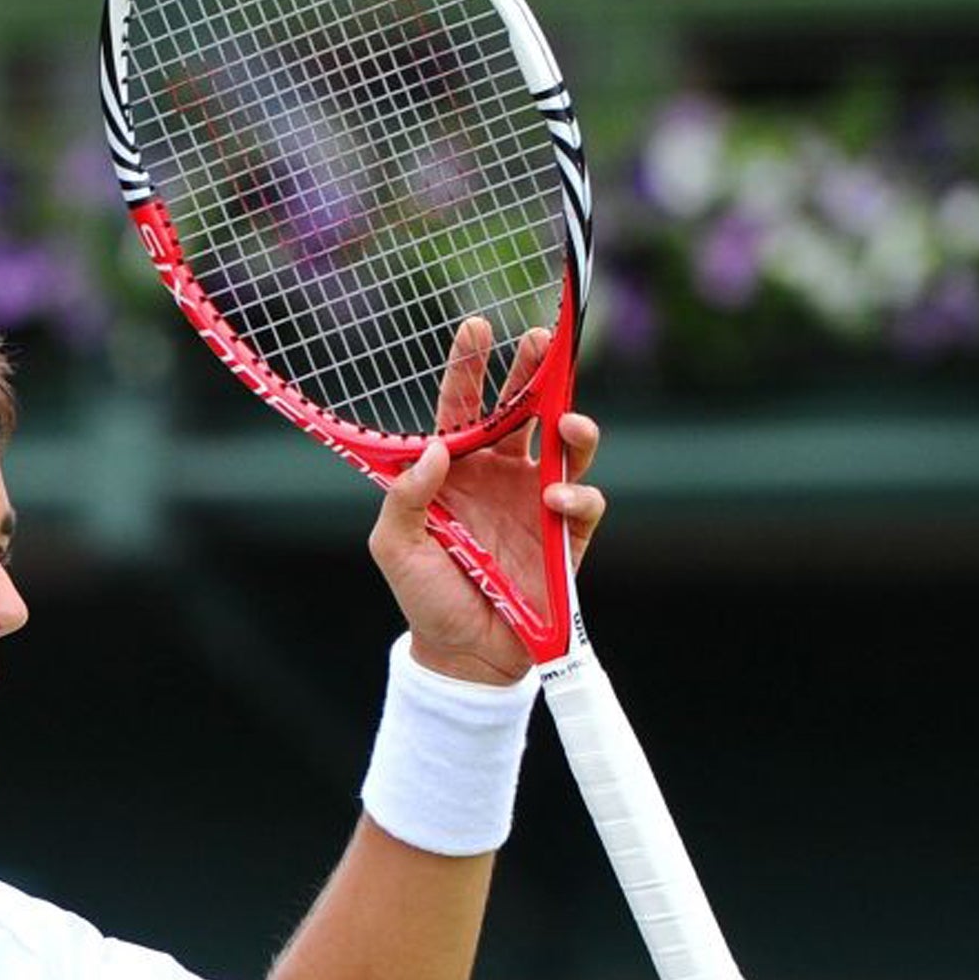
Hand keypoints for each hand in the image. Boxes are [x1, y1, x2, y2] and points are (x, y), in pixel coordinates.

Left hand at [366, 318, 606, 683]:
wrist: (463, 654)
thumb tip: (434, 449)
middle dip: (534, 372)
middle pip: (523, 411)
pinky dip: (576, 495)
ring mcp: (537, 503)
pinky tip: (555, 502)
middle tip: (540, 340)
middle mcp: (500, 476)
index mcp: (456, 470)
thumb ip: (406, 495)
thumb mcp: (394, 545)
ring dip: (573, 425)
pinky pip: (584, 501)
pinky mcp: (567, 536)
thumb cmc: (424, 594)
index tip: (476, 326)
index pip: (463, 409)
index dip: (469, 368)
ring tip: (566, 419)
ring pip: (567, 446)